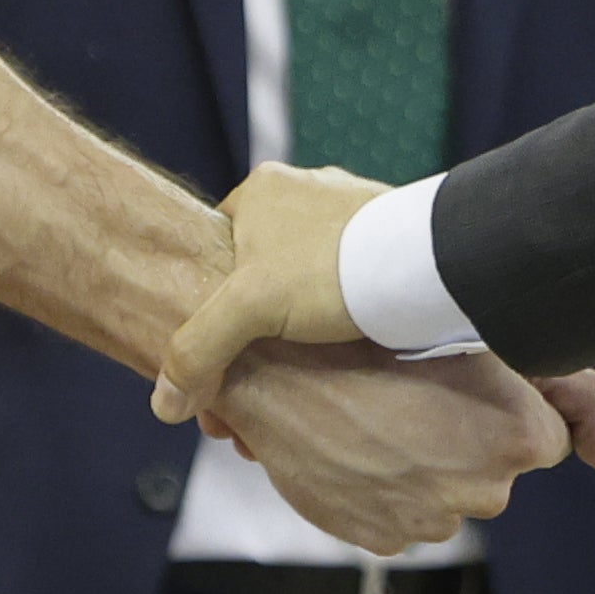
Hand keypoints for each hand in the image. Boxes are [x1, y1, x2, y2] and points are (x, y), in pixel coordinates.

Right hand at [152, 162, 384, 419]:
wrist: (430, 266)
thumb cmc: (334, 270)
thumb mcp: (247, 309)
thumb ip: (197, 351)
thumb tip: (164, 404)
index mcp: (263, 190)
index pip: (216, 250)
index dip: (209, 306)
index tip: (216, 354)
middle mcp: (305, 191)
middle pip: (261, 272)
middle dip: (254, 330)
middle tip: (256, 381)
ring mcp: (350, 214)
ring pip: (306, 281)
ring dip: (297, 330)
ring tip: (299, 379)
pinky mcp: (388, 240)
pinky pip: (349, 283)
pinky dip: (341, 319)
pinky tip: (342, 358)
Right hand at [201, 342, 594, 555]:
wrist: (273, 366)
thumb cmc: (379, 335)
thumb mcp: (481, 341)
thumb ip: (577, 396)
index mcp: (521, 439)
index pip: (549, 439)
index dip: (510, 411)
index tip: (470, 387)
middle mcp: (486, 491)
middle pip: (498, 472)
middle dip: (471, 442)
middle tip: (419, 396)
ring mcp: (431, 521)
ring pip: (449, 496)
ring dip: (428, 467)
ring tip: (382, 419)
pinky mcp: (383, 540)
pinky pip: (403, 519)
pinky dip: (389, 491)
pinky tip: (360, 449)